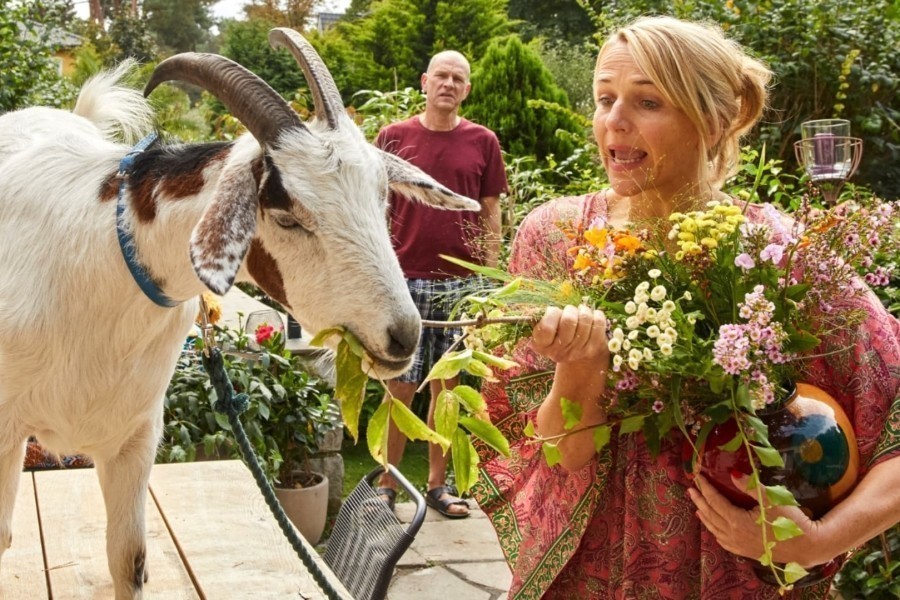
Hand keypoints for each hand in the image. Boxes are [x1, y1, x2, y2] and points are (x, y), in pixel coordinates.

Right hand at [531, 305, 607, 365]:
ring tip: (581, 311)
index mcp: (541, 345)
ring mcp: (576, 352)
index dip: (552, 314)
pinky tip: (592, 316)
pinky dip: (597, 314)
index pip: (546, 328)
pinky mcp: (593, 348)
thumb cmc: (556, 331)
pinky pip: (598, 323)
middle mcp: (557, 352)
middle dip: (570, 310)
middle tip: (570, 310)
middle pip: (568, 321)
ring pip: (585, 320)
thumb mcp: (544, 326)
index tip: (554, 311)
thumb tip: (547, 308)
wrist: (575, 351)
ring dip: (583, 310)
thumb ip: (543, 317)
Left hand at [688, 473, 826, 567]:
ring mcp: (738, 545)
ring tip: (697, 507)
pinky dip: (715, 532)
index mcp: (736, 521)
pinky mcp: (746, 552)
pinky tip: (714, 529)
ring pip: (715, 529)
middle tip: (691, 489)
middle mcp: (733, 534)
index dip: (705, 487)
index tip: (698, 476)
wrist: (806, 546)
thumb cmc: (790, 520)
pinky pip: (723, 541)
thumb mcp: (770, 498)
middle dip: (700, 500)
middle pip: (711, 514)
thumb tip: (732, 474)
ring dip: (705, 516)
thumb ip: (750, 486)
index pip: (715, 501)